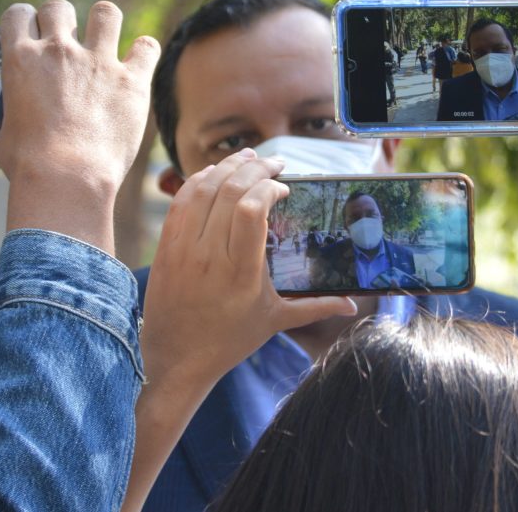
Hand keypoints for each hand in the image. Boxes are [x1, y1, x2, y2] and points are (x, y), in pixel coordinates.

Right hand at [0, 0, 159, 249]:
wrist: (67, 178)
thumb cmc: (30, 166)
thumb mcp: (3, 136)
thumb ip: (12, 119)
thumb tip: (13, 129)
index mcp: (21, 60)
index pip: (18, 13)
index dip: (26, 20)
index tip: (33, 34)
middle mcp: (59, 51)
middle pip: (58, 6)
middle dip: (62, 18)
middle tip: (68, 42)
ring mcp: (98, 62)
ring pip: (105, 13)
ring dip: (104, 22)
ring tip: (105, 40)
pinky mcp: (131, 81)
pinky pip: (146, 47)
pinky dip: (144, 51)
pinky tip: (139, 62)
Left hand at [141, 149, 356, 388]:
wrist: (176, 358)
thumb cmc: (228, 341)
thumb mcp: (274, 322)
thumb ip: (315, 308)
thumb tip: (352, 304)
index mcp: (241, 272)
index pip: (253, 210)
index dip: (269, 188)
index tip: (283, 188)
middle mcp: (210, 256)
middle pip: (230, 191)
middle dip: (255, 168)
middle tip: (274, 163)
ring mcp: (183, 248)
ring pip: (203, 189)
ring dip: (227, 167)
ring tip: (249, 159)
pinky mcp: (166, 246)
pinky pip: (181, 201)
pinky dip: (199, 180)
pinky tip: (216, 173)